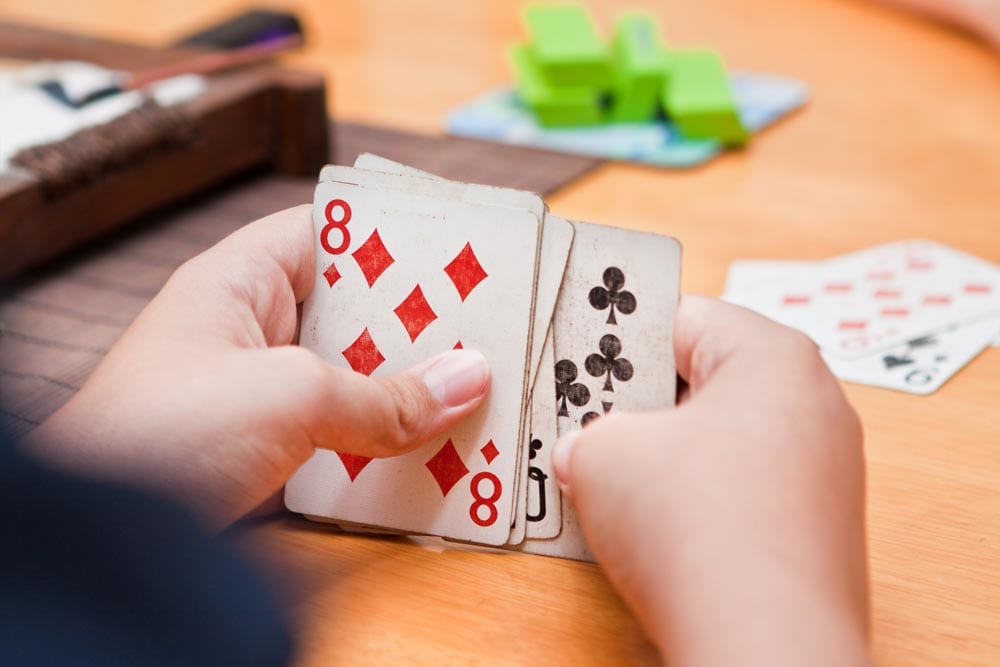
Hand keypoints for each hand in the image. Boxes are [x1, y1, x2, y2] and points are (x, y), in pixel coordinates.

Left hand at [25, 206, 490, 527]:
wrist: (101, 544)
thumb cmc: (161, 433)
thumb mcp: (292, 396)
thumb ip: (386, 394)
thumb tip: (466, 381)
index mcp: (238, 282)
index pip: (328, 234)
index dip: (392, 238)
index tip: (460, 254)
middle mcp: (247, 329)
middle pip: (349, 311)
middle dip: (414, 325)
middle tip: (483, 332)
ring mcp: (255, 392)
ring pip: (348, 376)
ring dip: (402, 389)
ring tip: (470, 390)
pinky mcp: (262, 450)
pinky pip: (337, 431)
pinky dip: (378, 438)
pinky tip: (427, 446)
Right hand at [553, 296, 869, 665]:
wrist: (764, 646)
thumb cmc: (694, 527)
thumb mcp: (604, 455)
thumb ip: (588, 433)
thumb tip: (587, 449)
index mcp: (773, 355)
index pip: (679, 317)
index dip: (616, 333)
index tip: (578, 353)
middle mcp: (815, 402)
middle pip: (704, 377)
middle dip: (638, 400)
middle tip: (585, 417)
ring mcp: (825, 469)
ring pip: (722, 437)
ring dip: (664, 453)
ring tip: (611, 475)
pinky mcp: (818, 527)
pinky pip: (743, 488)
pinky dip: (697, 496)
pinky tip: (655, 524)